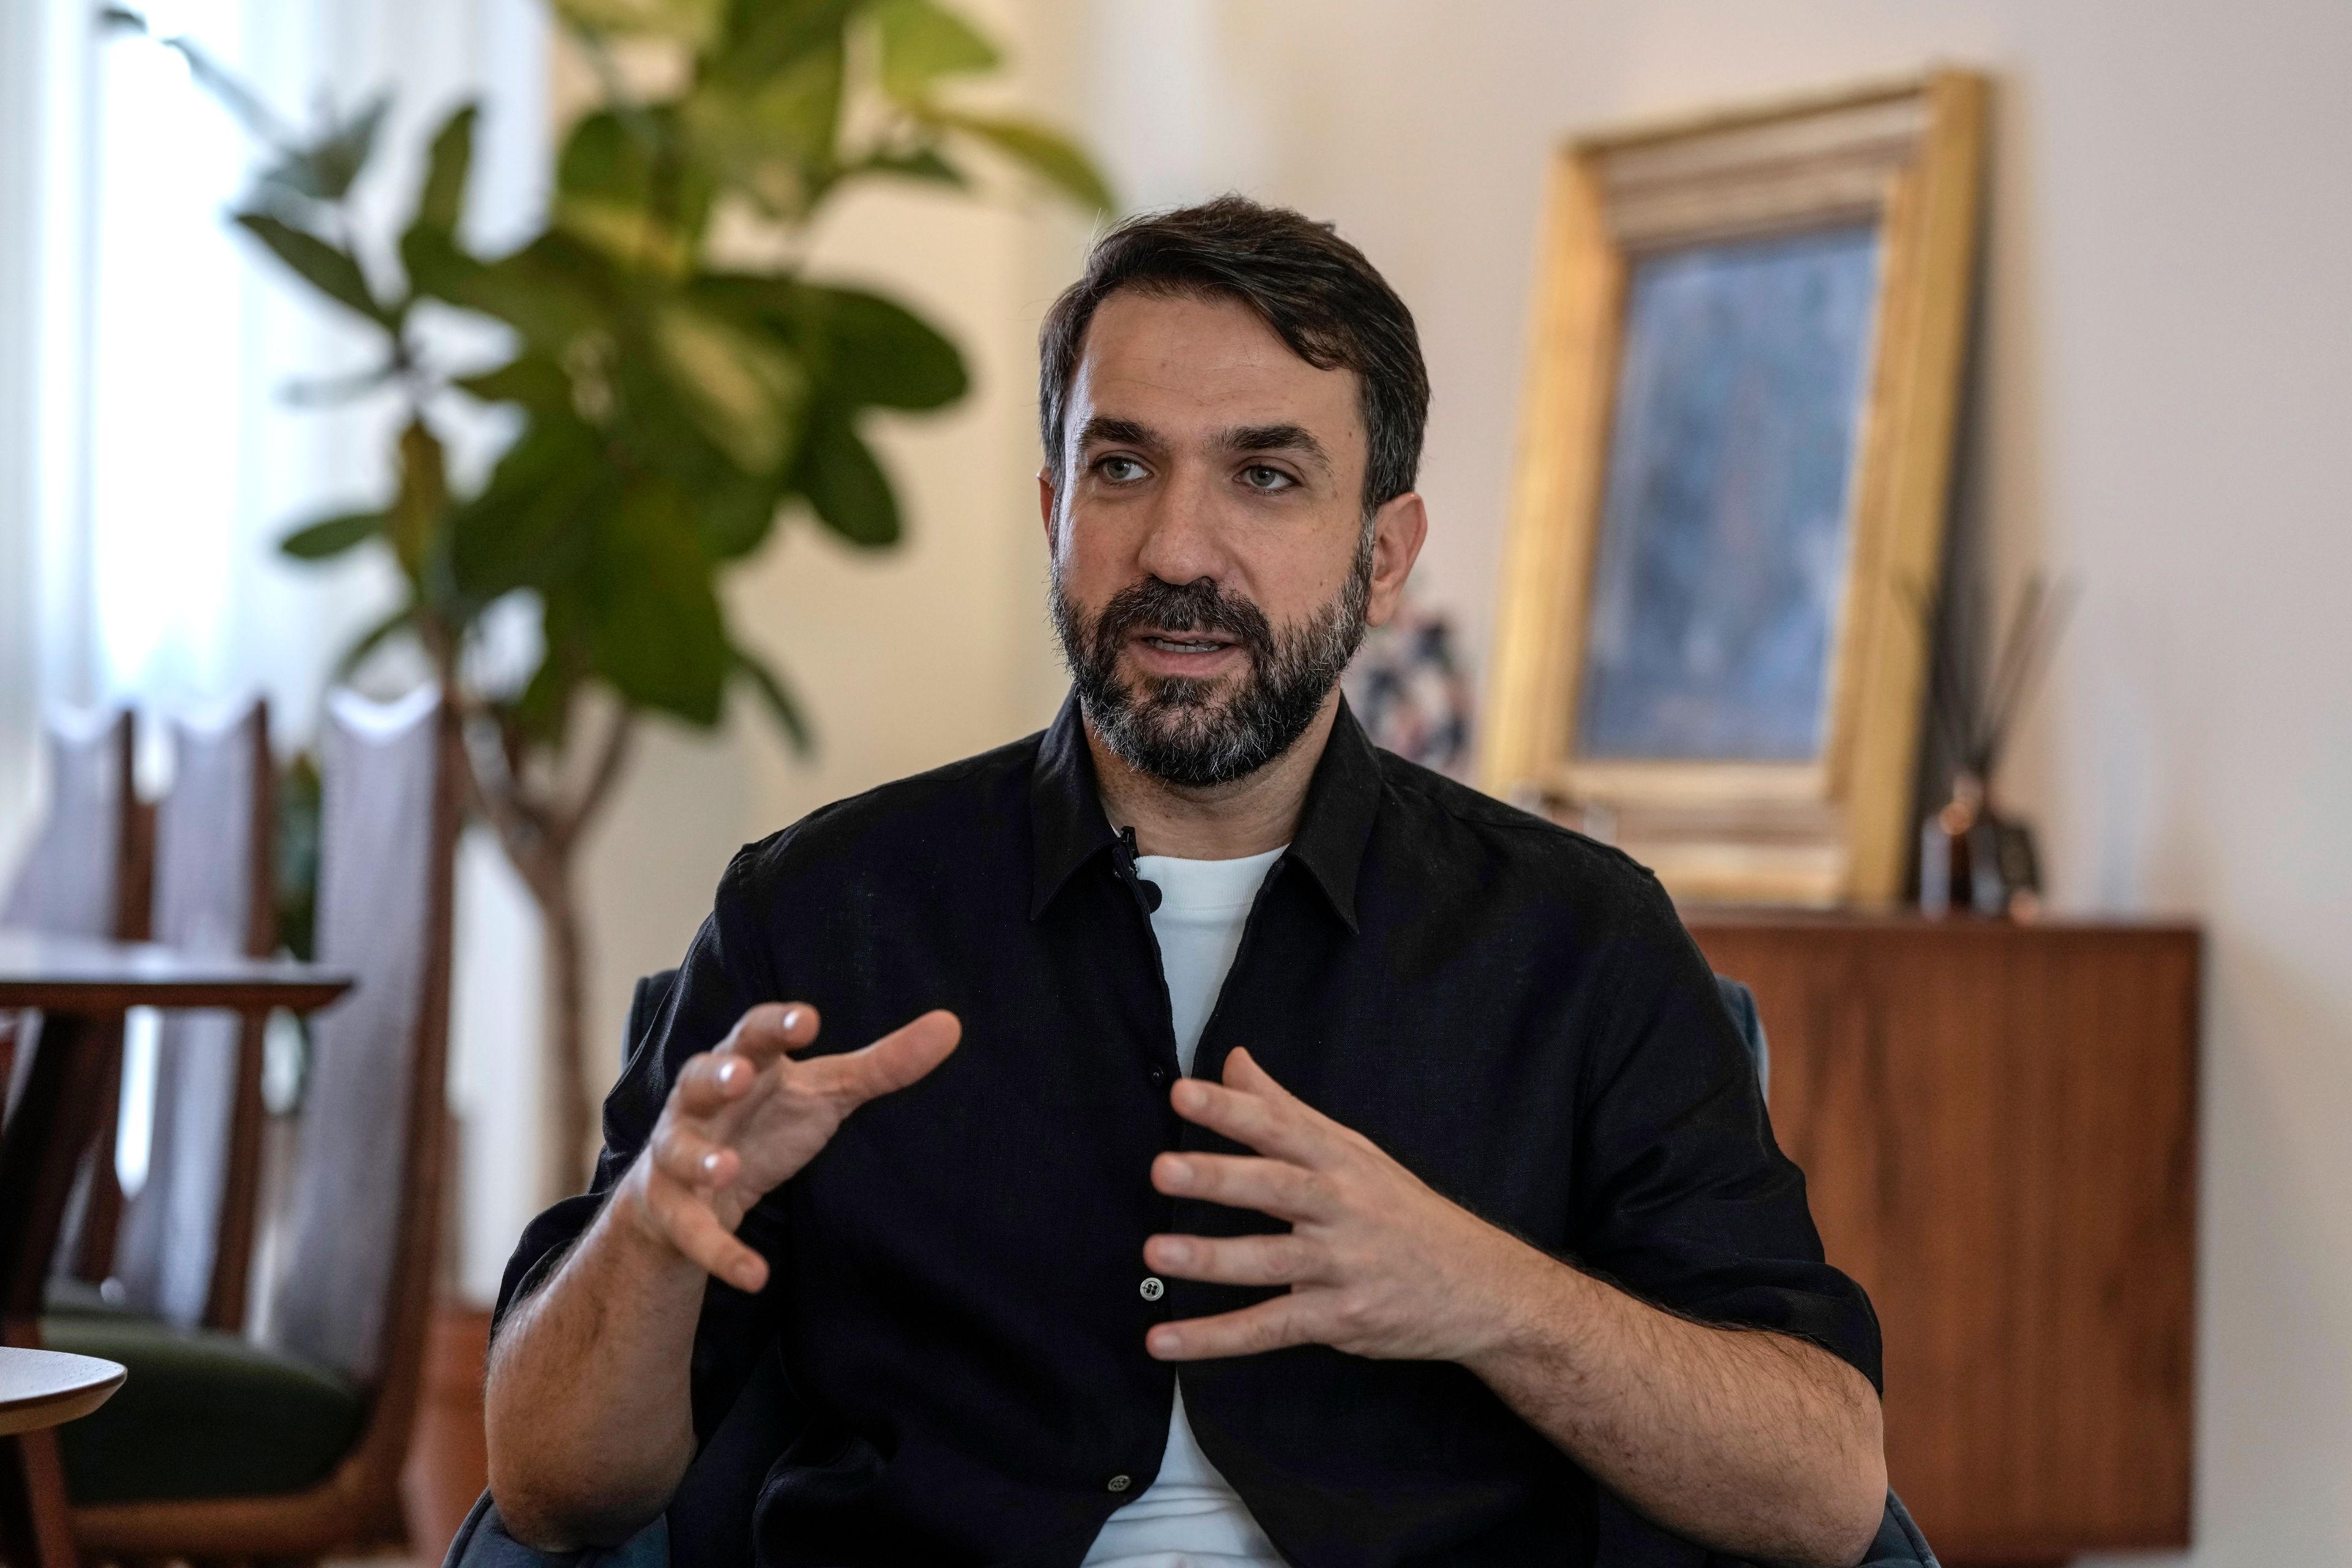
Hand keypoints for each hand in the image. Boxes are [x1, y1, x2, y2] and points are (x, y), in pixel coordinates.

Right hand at [623, 1002, 960, 1293]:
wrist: (693, 1186)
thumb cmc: (767, 1121)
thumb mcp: (825, 1093)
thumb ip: (882, 1065)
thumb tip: (951, 1026)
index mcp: (742, 1064)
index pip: (754, 1034)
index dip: (776, 1026)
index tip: (806, 1020)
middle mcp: (701, 1103)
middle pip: (700, 1079)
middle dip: (717, 1076)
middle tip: (741, 1075)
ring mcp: (678, 1155)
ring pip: (679, 1151)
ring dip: (701, 1159)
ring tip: (727, 1168)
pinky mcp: (672, 1210)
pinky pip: (692, 1231)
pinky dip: (720, 1253)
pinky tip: (753, 1275)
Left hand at [1143, 1048, 1546, 1362]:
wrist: (1481, 1288)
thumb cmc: (1403, 1212)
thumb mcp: (1353, 1151)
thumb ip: (1284, 1109)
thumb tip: (1234, 1062)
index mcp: (1341, 1161)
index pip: (1281, 1127)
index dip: (1233, 1109)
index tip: (1184, 1094)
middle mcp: (1342, 1208)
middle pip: (1277, 1187)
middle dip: (1220, 1178)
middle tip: (1164, 1169)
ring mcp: (1344, 1266)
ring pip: (1271, 1261)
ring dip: (1212, 1259)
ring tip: (1155, 1253)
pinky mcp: (1342, 1319)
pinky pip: (1272, 1328)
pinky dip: (1218, 1338)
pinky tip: (1166, 1340)